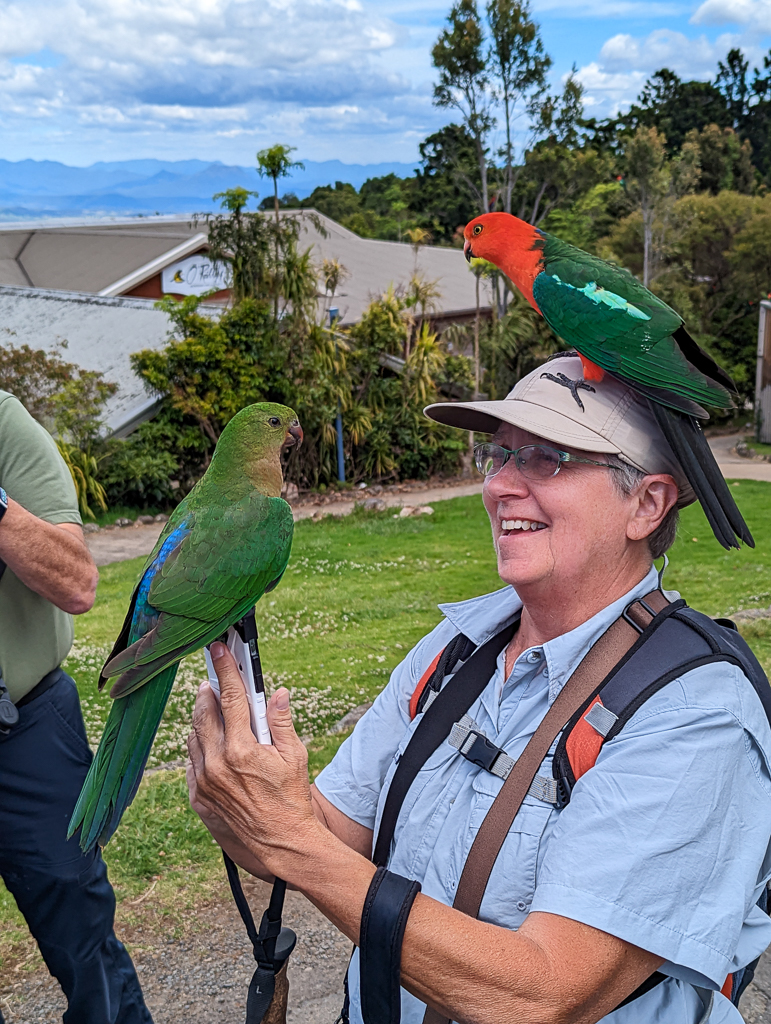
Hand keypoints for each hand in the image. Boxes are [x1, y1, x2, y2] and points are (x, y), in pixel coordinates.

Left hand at [187, 642, 319, 880]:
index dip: (226, 670)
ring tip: (214, 710)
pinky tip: (211, 743)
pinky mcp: (198, 798)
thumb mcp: (295, 757)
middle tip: (214, 681)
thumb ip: (281, 721)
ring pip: (194, 737)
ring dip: (203, 719)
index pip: (231, 698)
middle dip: (209, 692)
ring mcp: (204, 782)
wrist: (281, 846)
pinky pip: (192, 762)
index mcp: (242, 749)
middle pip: (204, 713)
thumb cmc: (292, 800)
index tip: (220, 651)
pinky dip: (200, 747)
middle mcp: (217, 764)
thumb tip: (276, 693)